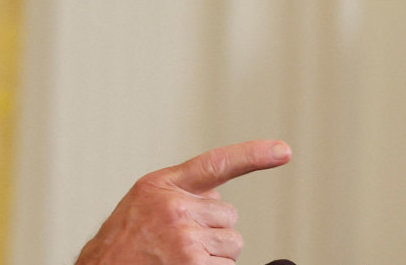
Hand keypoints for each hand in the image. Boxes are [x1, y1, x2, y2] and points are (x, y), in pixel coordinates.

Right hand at [75, 140, 290, 264]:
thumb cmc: (122, 244)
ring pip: (232, 245)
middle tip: (179, 242)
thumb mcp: (143, 204)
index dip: (253, 155)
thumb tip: (217, 198)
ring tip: (178, 258)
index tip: (283, 150)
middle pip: (228, 216)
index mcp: (161, 186)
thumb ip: (180, 194)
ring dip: (213, 254)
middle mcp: (174, 208)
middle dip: (212, 231)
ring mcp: (185, 239)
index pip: (215, 164)